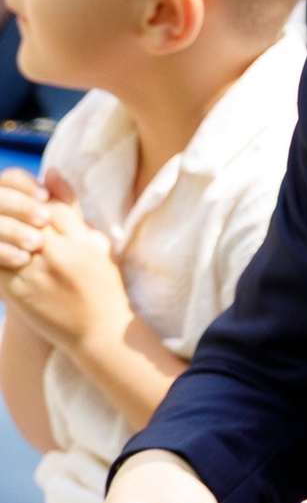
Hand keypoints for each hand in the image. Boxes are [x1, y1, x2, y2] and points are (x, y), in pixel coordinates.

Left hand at [0, 180, 132, 357]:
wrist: (99, 331)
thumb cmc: (100, 284)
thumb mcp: (94, 240)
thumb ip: (69, 207)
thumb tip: (51, 171)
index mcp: (72, 234)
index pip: (38, 200)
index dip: (25, 193)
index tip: (26, 199)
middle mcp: (50, 251)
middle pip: (16, 215)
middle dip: (6, 210)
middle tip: (5, 211)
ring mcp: (31, 272)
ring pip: (1, 238)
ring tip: (0, 230)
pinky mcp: (16, 293)